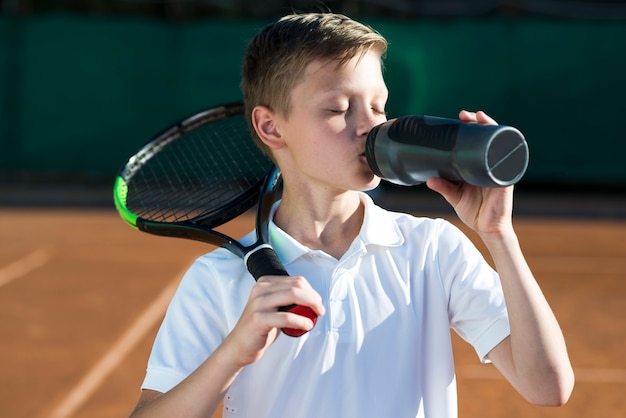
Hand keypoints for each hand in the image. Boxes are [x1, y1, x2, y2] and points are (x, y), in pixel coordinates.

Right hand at [222, 275, 323, 366]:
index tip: (318, 303)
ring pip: (292, 295)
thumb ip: (289, 300)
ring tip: (315, 317)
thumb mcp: (274, 308)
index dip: (311, 291)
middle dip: (313, 297)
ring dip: (310, 306)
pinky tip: (306, 326)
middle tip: (320, 310)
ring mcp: (258, 303)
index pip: (295, 280)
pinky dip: (301, 321)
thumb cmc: (260, 327)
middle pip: (296, 286)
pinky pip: (286, 317)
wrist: (239, 346)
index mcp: (264, 283)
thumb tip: (313, 300)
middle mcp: (260, 289)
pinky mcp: (258, 319)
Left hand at [426, 110, 513, 237]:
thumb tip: (428, 180)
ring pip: (498, 143)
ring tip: (481, 118)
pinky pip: (508, 159)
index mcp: (477, 166)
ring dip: (492, 128)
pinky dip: (506, 147)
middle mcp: (489, 164)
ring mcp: (498, 169)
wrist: (487, 228)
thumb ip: (443, 187)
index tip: (459, 118)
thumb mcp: (454, 196)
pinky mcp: (506, 177)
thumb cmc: (474, 211)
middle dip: (479, 122)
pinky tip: (502, 136)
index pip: (475, 142)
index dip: (469, 129)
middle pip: (487, 137)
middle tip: (465, 115)